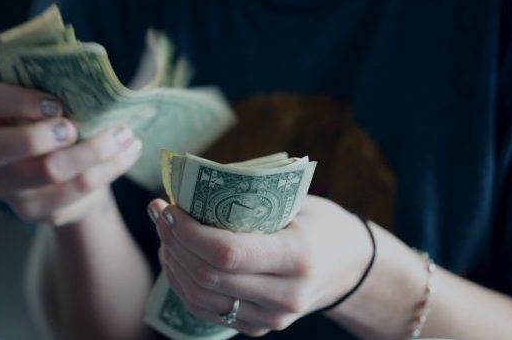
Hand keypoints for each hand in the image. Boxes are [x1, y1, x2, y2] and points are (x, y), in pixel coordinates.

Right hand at [0, 82, 142, 224]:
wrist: (63, 173)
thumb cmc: (55, 123)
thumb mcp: (50, 103)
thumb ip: (60, 91)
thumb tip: (98, 84)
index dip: (19, 101)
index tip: (56, 104)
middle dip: (40, 136)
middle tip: (74, 129)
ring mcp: (8, 187)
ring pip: (47, 172)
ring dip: (93, 151)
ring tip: (124, 135)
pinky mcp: (36, 210)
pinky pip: (76, 192)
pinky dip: (109, 169)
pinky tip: (128, 153)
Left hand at [148, 195, 372, 336]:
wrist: (350, 267)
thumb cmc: (319, 223)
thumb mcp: (296, 202)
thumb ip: (250, 199)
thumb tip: (189, 186)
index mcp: (298, 256)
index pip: (227, 252)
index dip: (188, 232)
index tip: (170, 207)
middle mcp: (286, 295)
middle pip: (208, 276)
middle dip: (174, 243)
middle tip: (160, 214)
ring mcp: (272, 318)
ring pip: (200, 298)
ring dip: (173, 263)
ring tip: (165, 233)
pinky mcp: (259, 328)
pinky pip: (206, 310)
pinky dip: (183, 283)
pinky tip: (177, 257)